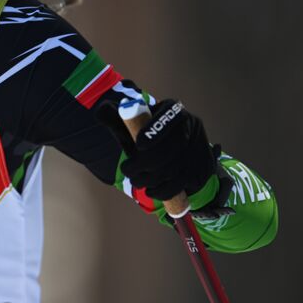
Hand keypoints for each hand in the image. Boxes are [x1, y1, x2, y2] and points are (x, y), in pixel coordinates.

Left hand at [111, 98, 233, 217]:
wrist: (179, 146)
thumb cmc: (149, 131)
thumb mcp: (134, 120)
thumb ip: (116, 116)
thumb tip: (101, 112)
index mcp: (174, 111)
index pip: (166, 120)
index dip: (154, 133)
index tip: (139, 145)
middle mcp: (191, 126)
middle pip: (168, 150)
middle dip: (143, 164)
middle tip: (127, 170)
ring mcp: (199, 149)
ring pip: (172, 170)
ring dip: (149, 180)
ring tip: (136, 180)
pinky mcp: (201, 169)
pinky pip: (181, 185)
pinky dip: (163, 191)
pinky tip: (151, 190)